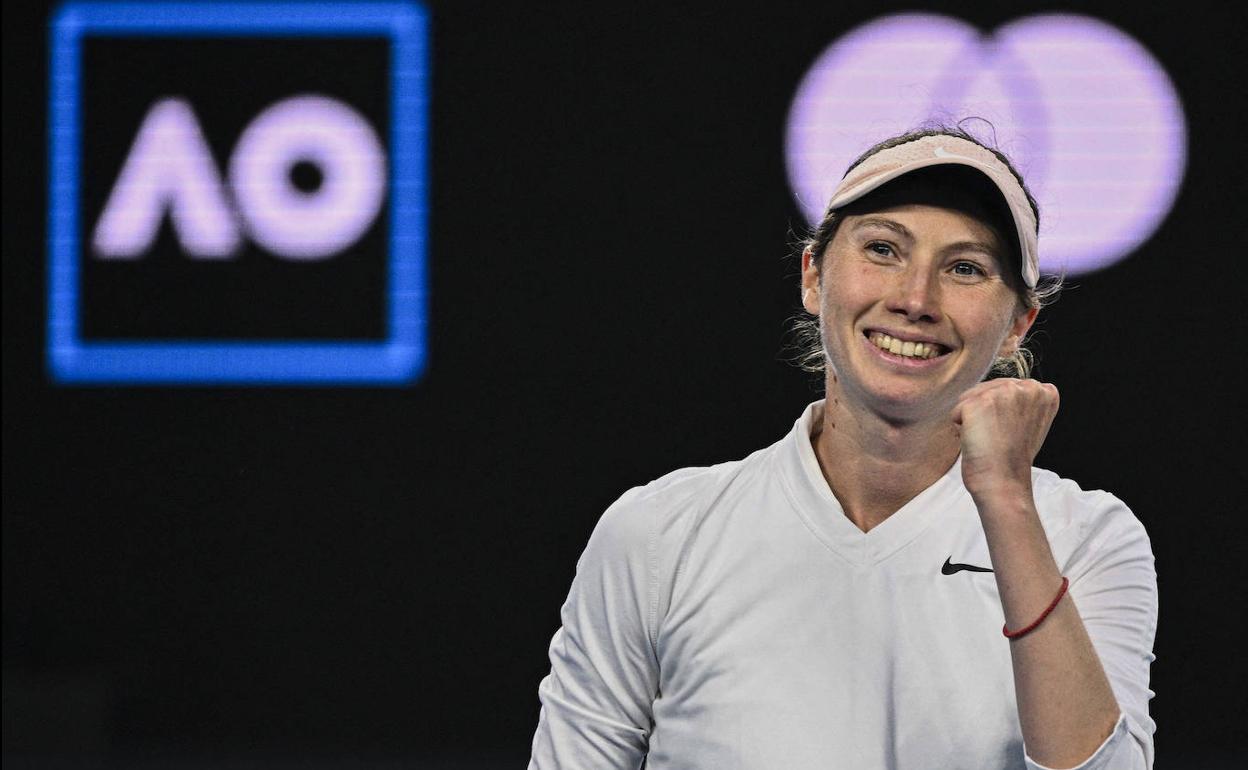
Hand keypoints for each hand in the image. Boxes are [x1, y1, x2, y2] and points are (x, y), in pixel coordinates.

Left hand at [952, 378, 1059, 502]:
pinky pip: (957, 411)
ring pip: (969, 398)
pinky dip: (960, 428)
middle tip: (999, 438)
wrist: (1003, 482)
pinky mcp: (980, 401)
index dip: (1001, 412)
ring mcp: (1004, 392)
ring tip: (990, 438)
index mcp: (1044, 391)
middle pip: (985, 389)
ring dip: (972, 420)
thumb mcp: (1029, 422)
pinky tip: (978, 441)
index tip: (1012, 432)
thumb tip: (997, 391)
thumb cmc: (1012, 458)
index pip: (1005, 387)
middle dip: (985, 414)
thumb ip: (1020, 401)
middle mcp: (1027, 387)